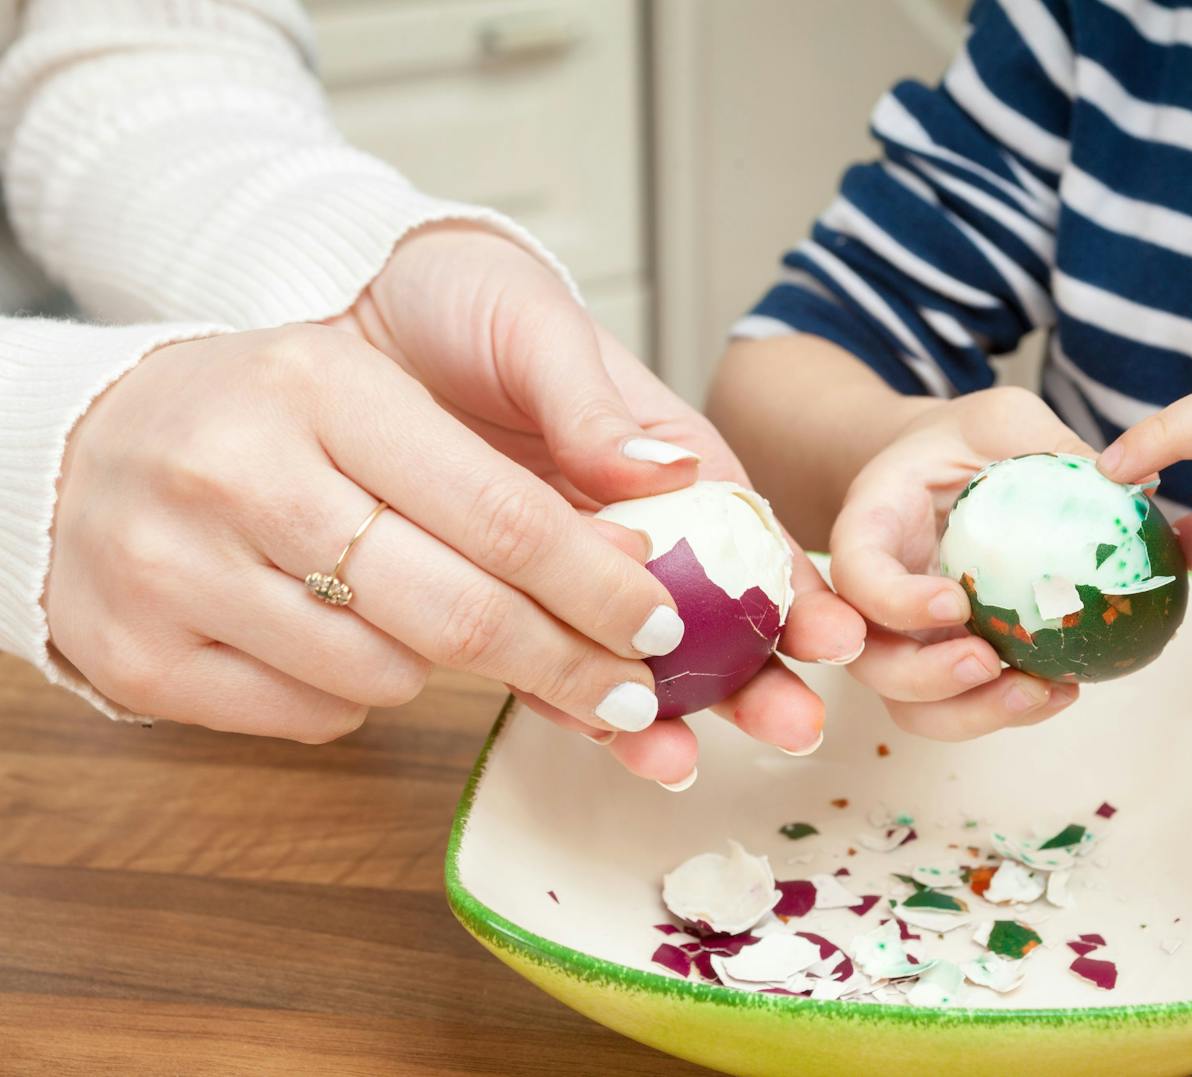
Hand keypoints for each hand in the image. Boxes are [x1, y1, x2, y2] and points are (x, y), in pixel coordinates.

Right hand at [48, 325, 687, 745]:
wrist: (85, 443)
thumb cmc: (268, 411)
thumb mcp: (384, 383)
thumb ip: (526, 442)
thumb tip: (665, 500)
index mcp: (320, 385)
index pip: (504, 514)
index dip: (600, 586)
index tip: (663, 625)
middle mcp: (237, 474)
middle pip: (457, 614)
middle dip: (566, 664)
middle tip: (629, 695)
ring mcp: (175, 570)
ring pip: (387, 677)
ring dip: (448, 669)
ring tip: (439, 617)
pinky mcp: (139, 655)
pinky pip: (312, 718)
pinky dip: (359, 695)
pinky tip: (345, 637)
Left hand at [332, 225, 864, 781]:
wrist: (357, 307)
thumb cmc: (467, 300)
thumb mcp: (537, 329)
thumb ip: (595, 405)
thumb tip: (664, 466)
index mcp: (661, 453)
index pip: (742, 529)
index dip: (790, 585)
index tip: (832, 637)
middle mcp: (627, 519)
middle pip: (707, 609)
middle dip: (752, 673)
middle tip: (793, 727)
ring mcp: (566, 566)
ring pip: (631, 650)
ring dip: (668, 709)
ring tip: (686, 764)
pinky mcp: (499, 594)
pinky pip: (544, 655)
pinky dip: (573, 701)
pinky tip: (604, 740)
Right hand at [829, 387, 1084, 740]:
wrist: (948, 469)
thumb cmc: (967, 441)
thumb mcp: (1003, 419)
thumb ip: (1046, 444)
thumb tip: (1134, 484)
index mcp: (870, 525)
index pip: (856, 574)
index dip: (895, 601)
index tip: (957, 600)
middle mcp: (873, 594)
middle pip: (869, 660)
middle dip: (925, 677)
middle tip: (988, 660)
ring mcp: (905, 637)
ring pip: (909, 704)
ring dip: (969, 713)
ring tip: (1040, 692)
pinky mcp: (945, 660)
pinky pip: (959, 707)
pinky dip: (1006, 713)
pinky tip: (1063, 690)